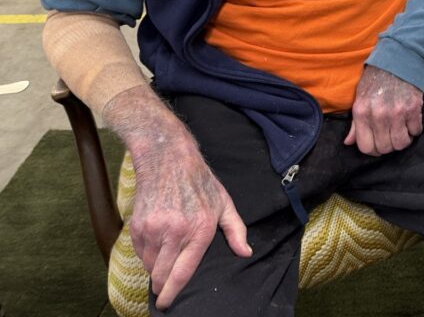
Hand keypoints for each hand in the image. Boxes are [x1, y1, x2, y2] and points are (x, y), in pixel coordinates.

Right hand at [103, 87, 250, 309]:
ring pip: (150, 265)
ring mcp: (154, 228)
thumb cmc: (200, 183)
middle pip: (162, 275)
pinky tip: (157, 246)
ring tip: (165, 260)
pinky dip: (147, 255)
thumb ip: (236, 231)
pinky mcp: (138, 225)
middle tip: (165, 290)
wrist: (169, 160)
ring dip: (156, 269)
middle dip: (163, 286)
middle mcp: (175, 232)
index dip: (173, 293)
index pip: (182, 272)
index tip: (167, 304)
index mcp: (200, 229)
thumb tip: (246, 253)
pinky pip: (140, 252)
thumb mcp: (224, 204)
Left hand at [344, 65, 423, 155]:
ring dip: (403, 140)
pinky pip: (416, 131)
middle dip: (389, 146)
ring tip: (402, 131)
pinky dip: (414, 130)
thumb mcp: (360, 99)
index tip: (379, 145)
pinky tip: (411, 122)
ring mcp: (396, 112)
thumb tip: (348, 143)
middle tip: (392, 136)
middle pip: (385, 148)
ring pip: (401, 144)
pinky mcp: (413, 108)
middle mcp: (377, 115)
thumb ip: (355, 123)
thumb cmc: (376, 80)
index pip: (366, 147)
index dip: (373, 150)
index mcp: (361, 113)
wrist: (397, 60)